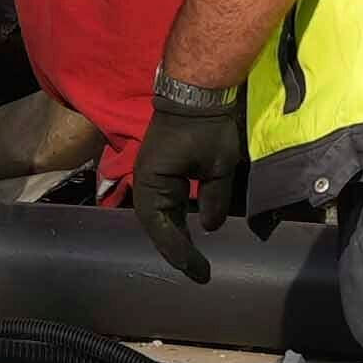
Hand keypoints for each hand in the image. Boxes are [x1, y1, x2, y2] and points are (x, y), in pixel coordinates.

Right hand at [127, 73, 253, 281]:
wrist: (196, 90)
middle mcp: (144, 183)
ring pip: (160, 216)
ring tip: (193, 258)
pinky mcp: (161, 171)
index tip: (200, 272)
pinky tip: (189, 231)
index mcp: (152, 184)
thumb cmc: (205, 127)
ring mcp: (151, 176)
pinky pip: (166, 202)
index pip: (162, 229)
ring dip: (174, 236)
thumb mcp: (218, 167)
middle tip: (199, 272)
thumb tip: (209, 228)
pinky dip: (176, 219)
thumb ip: (214, 200)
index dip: (181, 253)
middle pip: (157, 226)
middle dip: (176, 250)